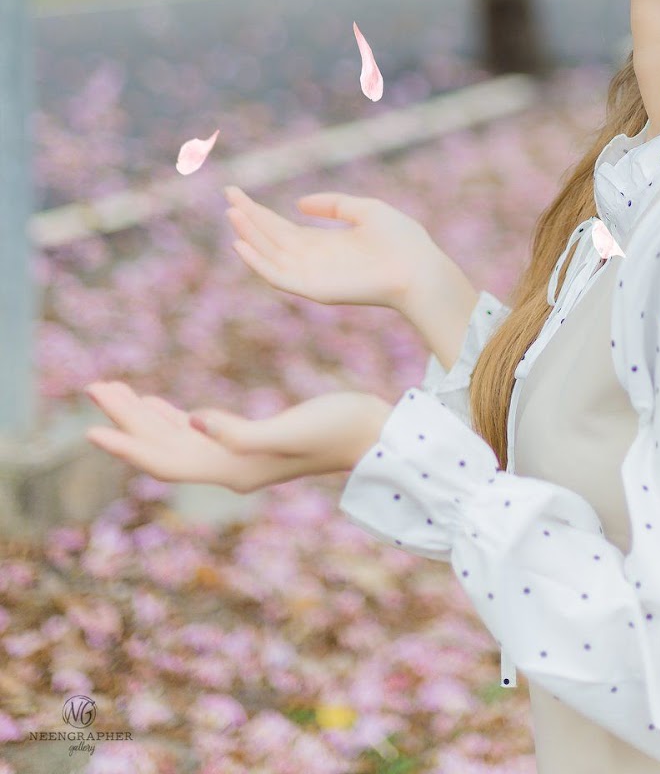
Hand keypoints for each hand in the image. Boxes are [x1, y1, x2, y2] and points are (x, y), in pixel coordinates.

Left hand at [84, 382, 393, 492]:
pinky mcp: (249, 441)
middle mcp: (227, 467)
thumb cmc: (338, 427)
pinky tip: (157, 406)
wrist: (375, 434)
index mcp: (231, 467)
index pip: (164, 460)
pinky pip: (193, 433)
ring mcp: (237, 456)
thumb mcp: (290, 428)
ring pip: (173, 438)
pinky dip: (168, 417)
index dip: (126, 444)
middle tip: (93, 386)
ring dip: (141, 415)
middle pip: (160, 448)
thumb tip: (193, 420)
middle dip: (124, 419)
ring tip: (111, 389)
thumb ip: (241, 432)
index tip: (88, 429)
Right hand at [222, 185, 438, 309]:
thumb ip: (333, 204)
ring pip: (270, 254)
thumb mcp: (365, 210)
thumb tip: (298, 203)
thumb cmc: (401, 241)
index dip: (260, 212)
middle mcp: (314, 261)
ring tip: (232, 213)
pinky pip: (279, 277)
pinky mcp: (314, 289)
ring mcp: (312, 275)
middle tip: (228, 195)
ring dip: (250, 235)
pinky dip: (258, 263)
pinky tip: (241, 245)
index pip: (282, 229)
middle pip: (272, 238)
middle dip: (250, 218)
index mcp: (325, 244)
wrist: (420, 269)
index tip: (238, 193)